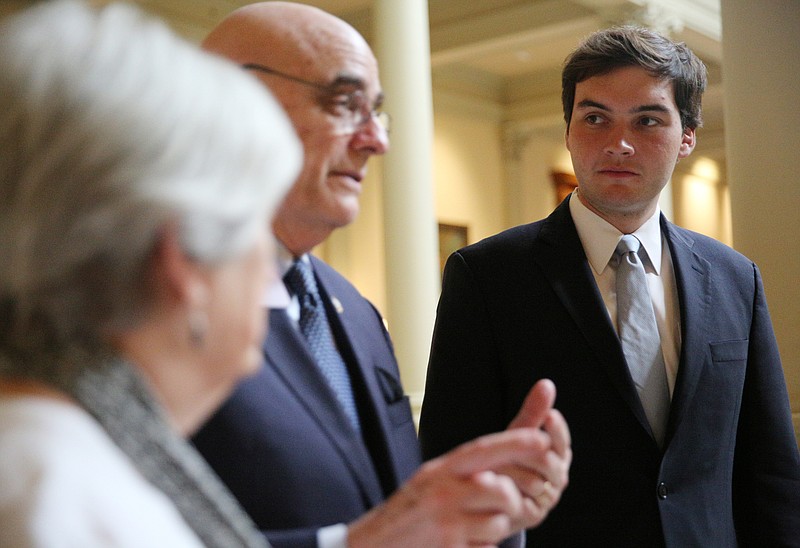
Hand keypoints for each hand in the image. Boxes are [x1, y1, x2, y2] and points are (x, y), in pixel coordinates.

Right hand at [347, 427, 554, 547]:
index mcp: (440, 470)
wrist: (372, 546)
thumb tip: (497, 473)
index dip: (515, 443)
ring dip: (494, 529)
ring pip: (498, 521)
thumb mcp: (429, 482)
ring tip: (471, 530)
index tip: (542, 439)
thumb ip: (461, 473)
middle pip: (498, 487)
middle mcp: (442, 490)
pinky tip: (462, 546)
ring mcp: (446, 521)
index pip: (482, 449)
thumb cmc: (408, 515)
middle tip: (511, 505)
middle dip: (513, 496)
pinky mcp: (449, 547)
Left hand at [501, 379, 571, 530]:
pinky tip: (494, 484)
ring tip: (496, 464)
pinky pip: (524, 503)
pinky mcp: (533, 515)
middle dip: (529, 452)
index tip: (549, 415)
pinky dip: (509, 492)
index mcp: (558, 455)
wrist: (491, 492)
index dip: (558, 429)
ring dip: (515, 472)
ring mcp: (547, 498)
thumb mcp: (518, 432)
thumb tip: (547, 383)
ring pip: (536, 482)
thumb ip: (533, 411)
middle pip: (550, 462)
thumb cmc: (508, 457)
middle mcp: (557, 477)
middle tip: (510, 443)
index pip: (563, 441)